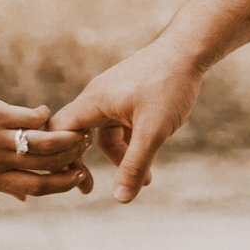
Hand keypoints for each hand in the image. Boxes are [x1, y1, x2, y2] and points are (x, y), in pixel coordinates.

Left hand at [0, 76, 92, 201]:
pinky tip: (43, 111)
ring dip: (65, 137)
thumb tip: (25, 197)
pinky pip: (30, 118)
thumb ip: (1, 182)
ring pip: (44, 143)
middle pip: (46, 166)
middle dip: (71, 157)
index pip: (39, 188)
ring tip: (73, 129)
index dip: (64, 183)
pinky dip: (42, 115)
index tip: (79, 175)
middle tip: (82, 145)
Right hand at [53, 39, 202, 202]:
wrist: (190, 51)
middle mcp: (98, 97)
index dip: (60, 156)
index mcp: (94, 101)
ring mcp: (113, 96)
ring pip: (104, 133)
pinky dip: (130, 144)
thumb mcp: (153, 131)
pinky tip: (149, 159)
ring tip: (144, 180)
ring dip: (119, 156)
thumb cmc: (169, 84)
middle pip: (78, 134)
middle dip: (84, 161)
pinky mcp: (128, 96)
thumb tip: (121, 198)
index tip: (73, 180)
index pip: (59, 131)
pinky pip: (119, 125)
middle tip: (88, 189)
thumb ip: (135, 165)